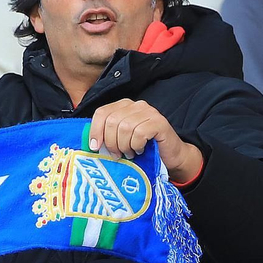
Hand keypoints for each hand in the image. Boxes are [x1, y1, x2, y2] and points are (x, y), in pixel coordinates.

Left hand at [89, 99, 203, 183]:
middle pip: (111, 121)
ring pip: (124, 127)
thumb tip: (91, 143)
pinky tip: (140, 150)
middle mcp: (136, 105)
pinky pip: (139, 133)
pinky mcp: (159, 121)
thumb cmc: (144, 149)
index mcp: (123, 106)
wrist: (170, 156)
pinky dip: (136, 145)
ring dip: (124, 145)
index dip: (95, 131)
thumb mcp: (121, 140)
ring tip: (129, 153)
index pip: (102, 112)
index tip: (95, 147)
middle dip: (111, 142)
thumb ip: (108, 135)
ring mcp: (149, 111)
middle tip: (117, 154)